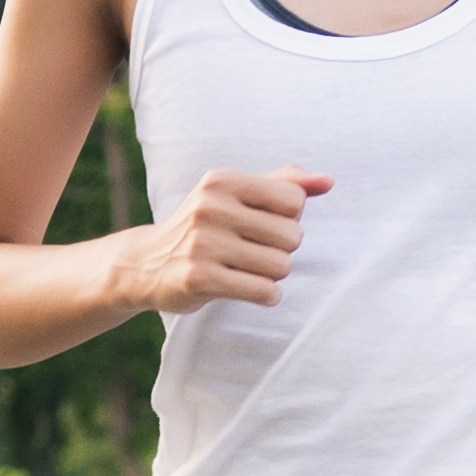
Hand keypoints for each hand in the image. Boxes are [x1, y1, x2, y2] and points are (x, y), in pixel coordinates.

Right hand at [132, 168, 327, 314]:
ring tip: (249, 270)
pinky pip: (263, 291)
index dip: (288, 218)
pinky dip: (265, 294)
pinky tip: (246, 288)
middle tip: (255, 252)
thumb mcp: (236, 195)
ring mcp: (203, 244)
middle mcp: (211, 208)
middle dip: (282, 250)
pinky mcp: (199, 278)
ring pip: (281, 266)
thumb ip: (284, 184)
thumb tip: (328, 182)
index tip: (263, 225)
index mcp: (223, 180)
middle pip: (292, 236)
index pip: (294, 200)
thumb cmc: (205, 226)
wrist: (147, 263)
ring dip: (273, 275)